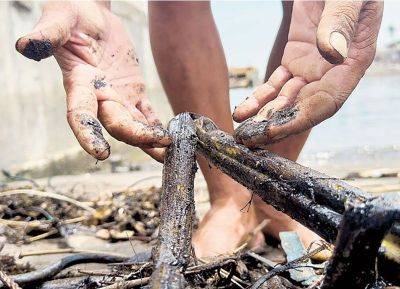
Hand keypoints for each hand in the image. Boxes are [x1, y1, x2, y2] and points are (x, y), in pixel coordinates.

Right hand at [15, 1, 169, 161]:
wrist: (92, 14)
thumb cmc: (72, 15)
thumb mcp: (60, 19)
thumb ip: (48, 34)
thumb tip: (26, 45)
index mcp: (79, 83)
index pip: (81, 114)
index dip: (88, 134)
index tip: (101, 153)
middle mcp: (99, 96)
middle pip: (116, 124)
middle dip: (137, 136)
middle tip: (160, 143)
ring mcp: (118, 96)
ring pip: (134, 125)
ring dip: (151, 139)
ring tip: (171, 152)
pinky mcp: (133, 91)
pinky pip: (146, 114)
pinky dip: (158, 126)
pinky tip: (171, 138)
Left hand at [233, 1, 382, 146]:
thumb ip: (340, 23)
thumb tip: (332, 53)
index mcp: (353, 62)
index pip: (327, 102)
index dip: (300, 119)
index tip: (274, 130)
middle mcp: (332, 73)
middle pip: (303, 109)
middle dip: (276, 127)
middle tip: (250, 140)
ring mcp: (311, 69)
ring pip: (285, 101)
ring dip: (264, 118)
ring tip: (243, 132)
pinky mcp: (293, 61)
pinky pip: (275, 85)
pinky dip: (258, 99)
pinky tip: (243, 111)